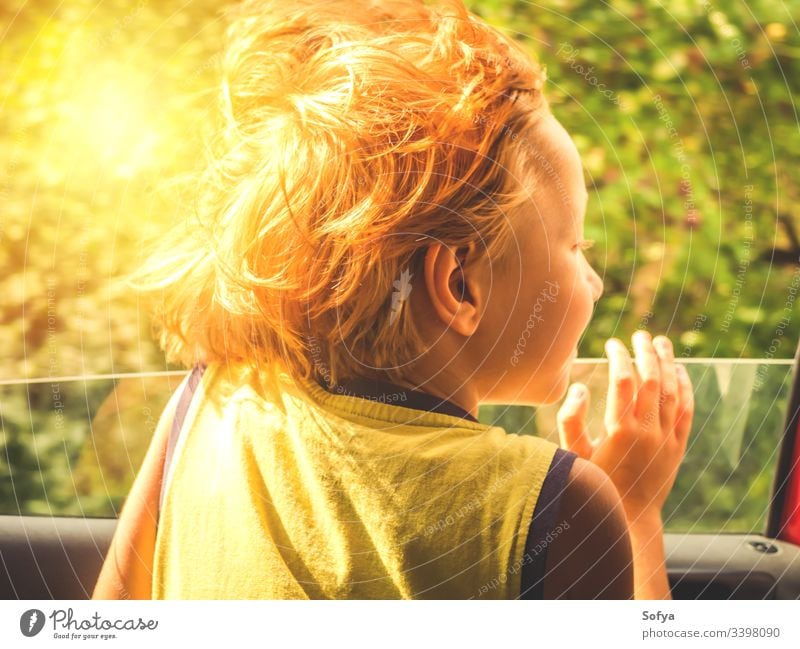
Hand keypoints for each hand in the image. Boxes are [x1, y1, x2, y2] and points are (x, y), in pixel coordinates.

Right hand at [556, 331, 694, 520]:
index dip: (619, 357)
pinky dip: (685, 387)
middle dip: (646, 352)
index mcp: (620, 431)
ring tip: (661, 343)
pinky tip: (680, 371)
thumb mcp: (574, 455)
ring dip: (668, 363)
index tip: (612, 343)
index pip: (623, 380)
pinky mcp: (678, 446)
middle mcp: (648, 431)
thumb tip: (580, 387)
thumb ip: (571, 419)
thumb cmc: (596, 485)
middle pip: (652, 379)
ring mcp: (666, 438)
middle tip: (639, 335)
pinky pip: (687, 409)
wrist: (630, 518)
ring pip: (673, 391)